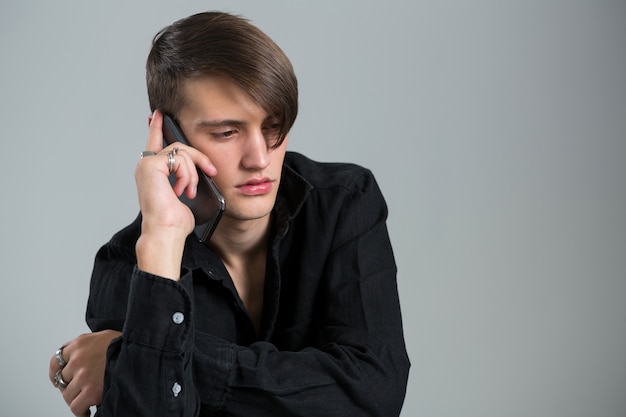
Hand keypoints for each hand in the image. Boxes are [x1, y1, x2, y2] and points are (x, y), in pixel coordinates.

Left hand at [49, 330, 120, 416]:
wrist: (139, 351)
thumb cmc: (124, 345)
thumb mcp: (102, 336)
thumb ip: (85, 344)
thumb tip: (75, 355)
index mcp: (79, 344)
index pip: (55, 361)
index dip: (55, 374)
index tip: (57, 380)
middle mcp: (78, 359)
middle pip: (61, 380)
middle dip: (70, 387)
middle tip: (80, 390)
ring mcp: (83, 376)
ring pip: (67, 395)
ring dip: (76, 399)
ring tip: (86, 400)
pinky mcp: (91, 391)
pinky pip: (76, 407)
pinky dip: (81, 411)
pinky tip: (88, 410)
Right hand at [134, 110, 216, 278]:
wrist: (166, 232)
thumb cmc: (175, 221)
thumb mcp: (186, 193)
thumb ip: (187, 177)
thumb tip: (203, 170)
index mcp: (152, 172)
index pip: (155, 142)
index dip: (157, 127)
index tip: (159, 114)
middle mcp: (146, 166)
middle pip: (178, 146)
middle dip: (198, 158)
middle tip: (211, 171)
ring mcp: (147, 164)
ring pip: (182, 151)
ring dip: (193, 173)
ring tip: (189, 192)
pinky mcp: (151, 165)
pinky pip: (180, 158)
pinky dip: (187, 175)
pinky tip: (182, 190)